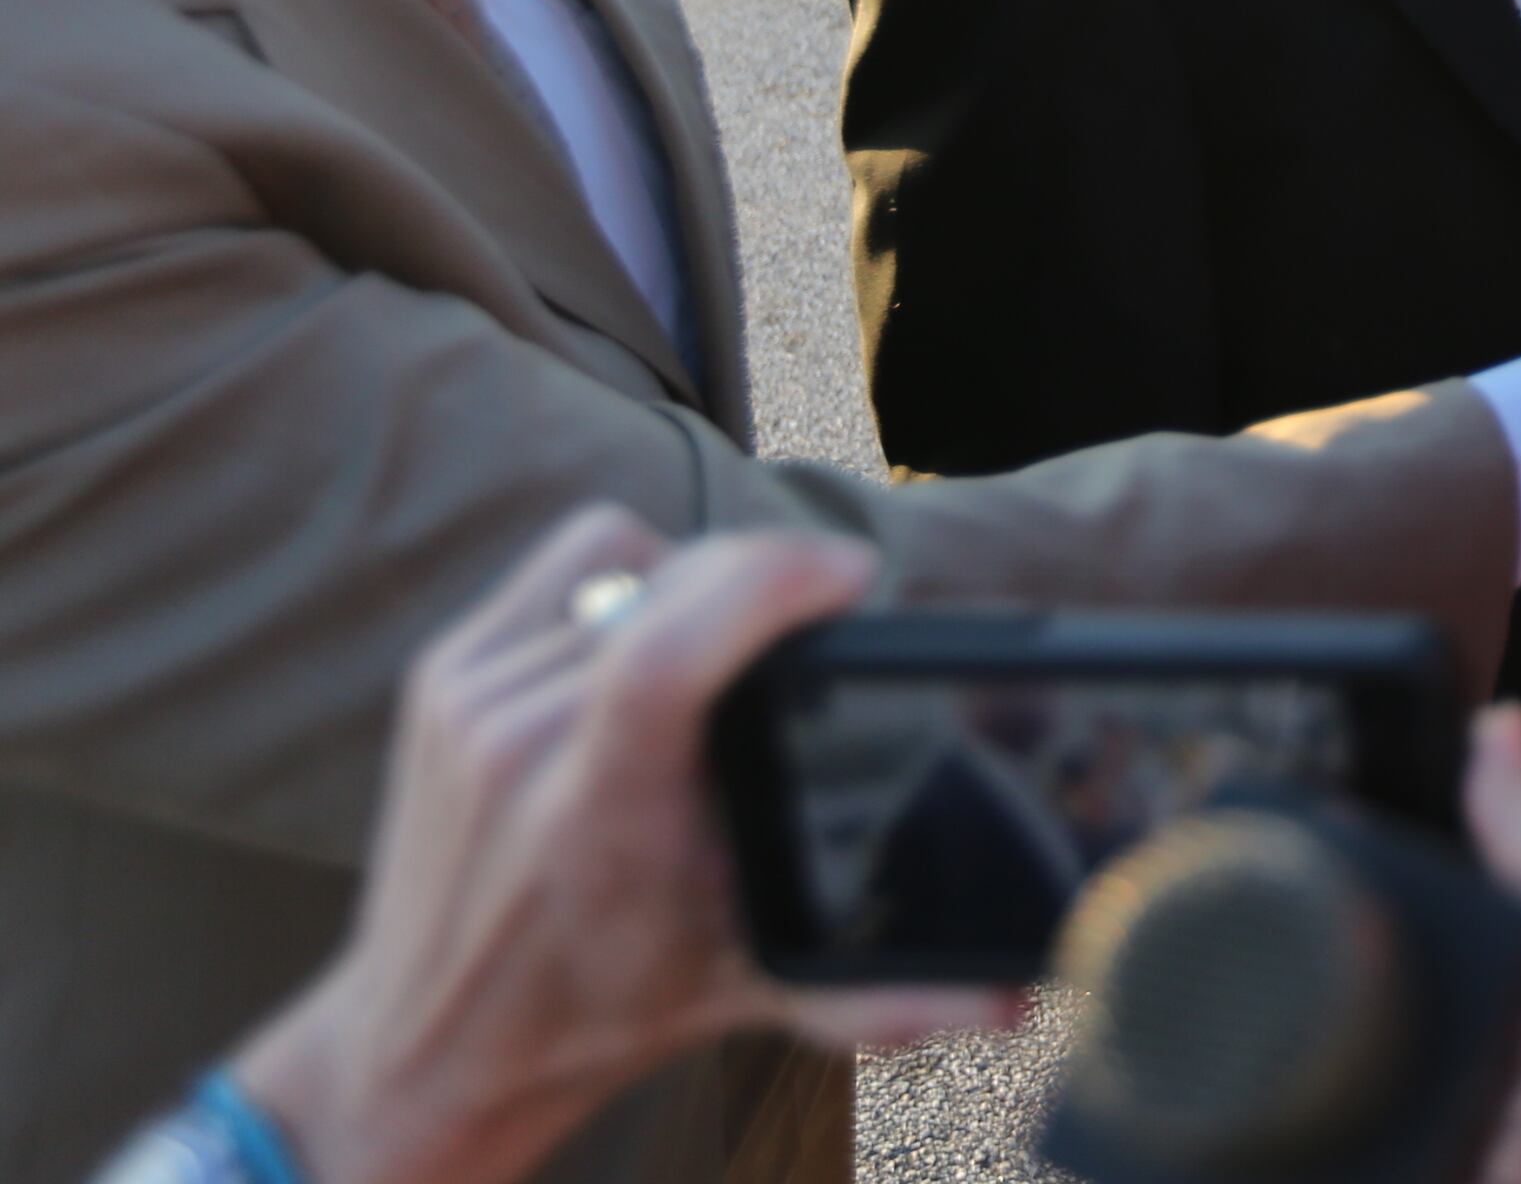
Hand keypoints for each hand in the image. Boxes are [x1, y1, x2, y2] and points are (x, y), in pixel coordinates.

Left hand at [227, 507, 1017, 1183]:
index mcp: (599, 821)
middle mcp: (521, 749)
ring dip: (700, 585)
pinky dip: (633, 575)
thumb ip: (881, 995)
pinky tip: (654, 636)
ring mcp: (471, 701)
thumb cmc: (599, 1012)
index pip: (664, 655)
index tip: (848, 578)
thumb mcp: (746, 997)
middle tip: (812, 634)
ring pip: (631, 559)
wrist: (427, 1044)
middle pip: (675, 587)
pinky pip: (574, 557)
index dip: (769, 580)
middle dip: (767, 585)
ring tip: (728, 646)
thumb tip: (1013, 1004)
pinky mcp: (442, 670)